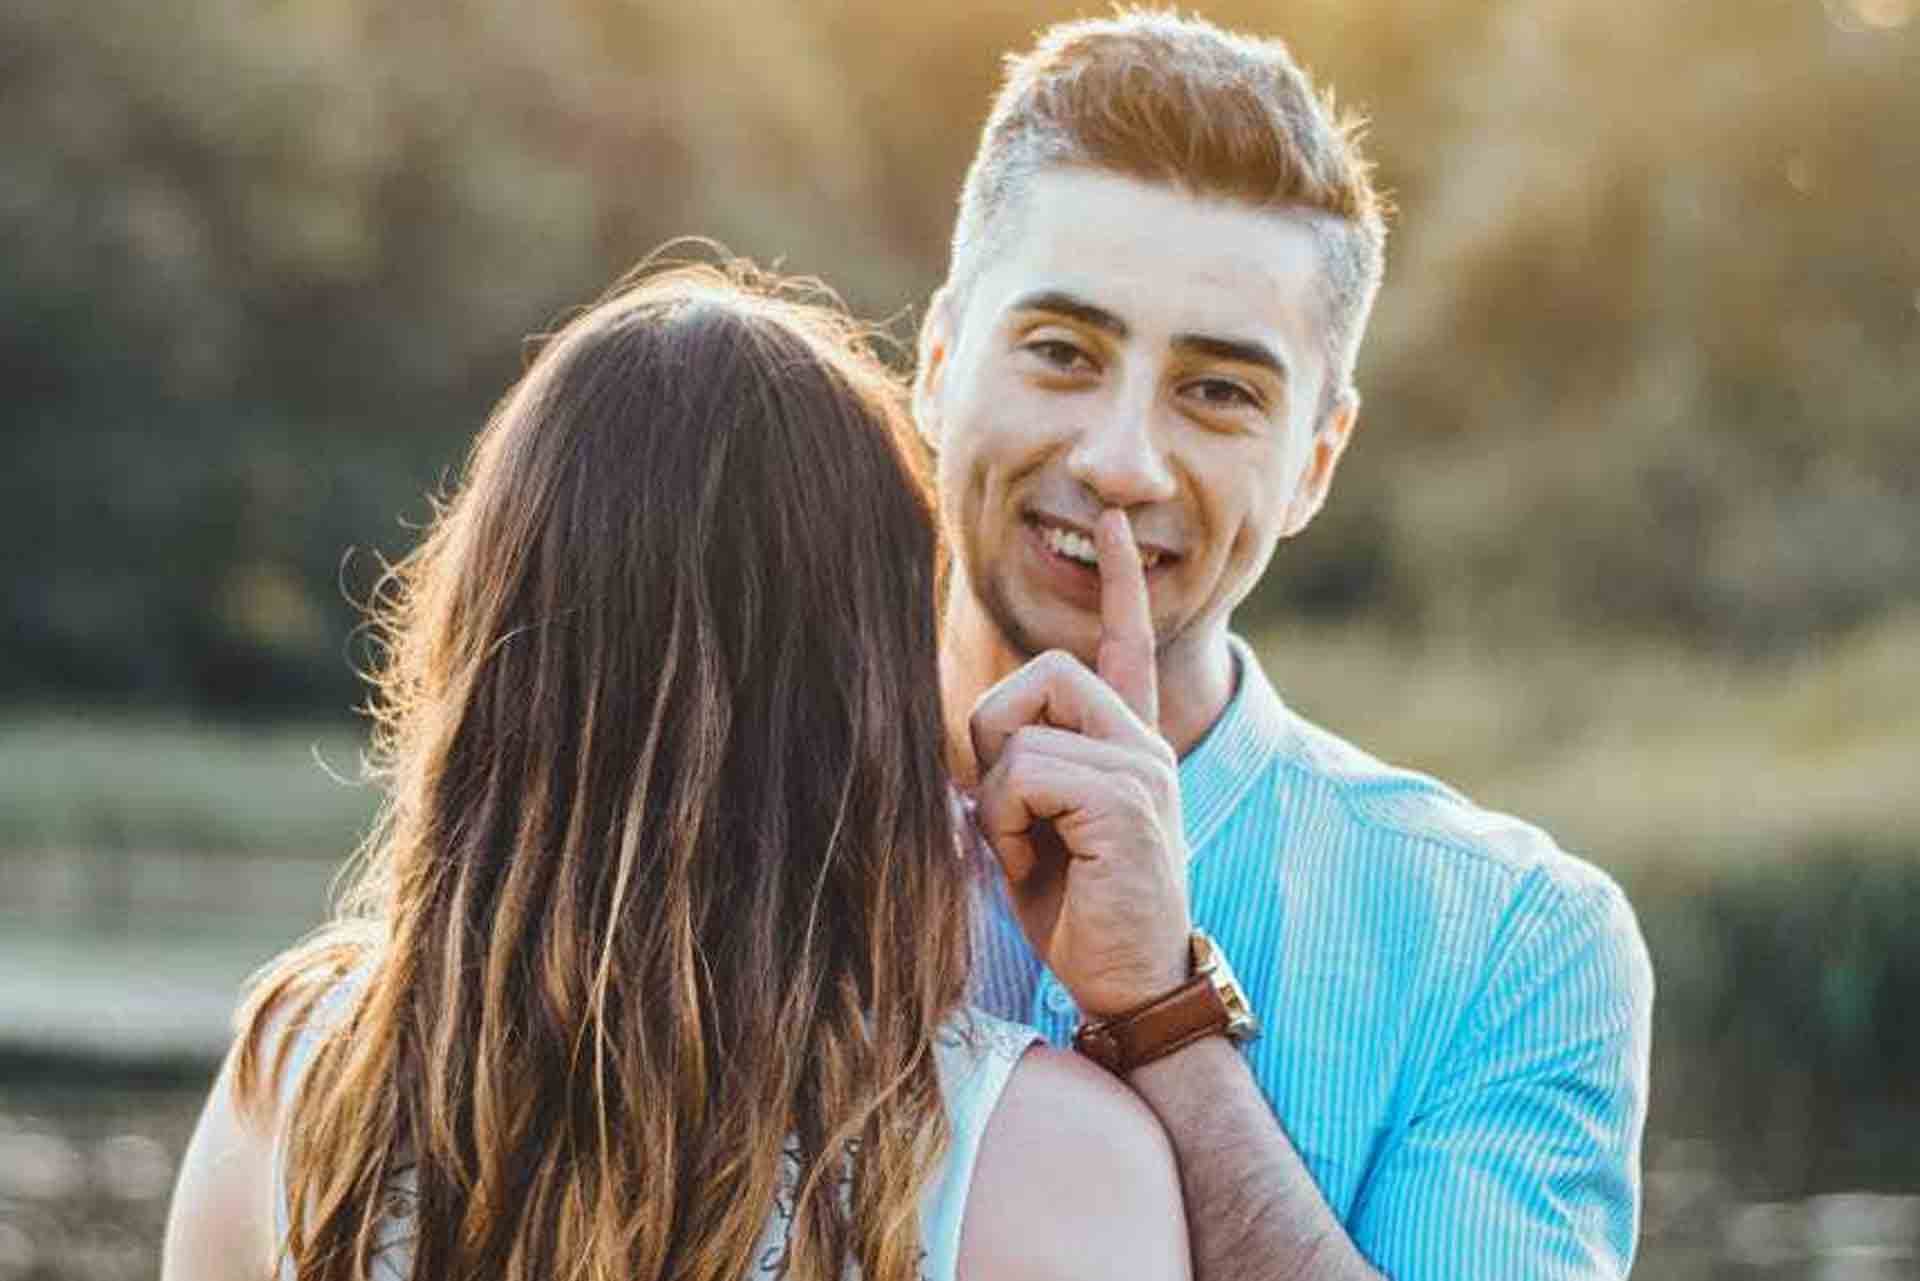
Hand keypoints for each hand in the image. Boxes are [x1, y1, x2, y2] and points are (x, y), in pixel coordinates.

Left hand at [971, 509, 1191, 1016]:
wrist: (1133, 989)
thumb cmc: (1081, 920)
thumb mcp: (1036, 834)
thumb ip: (1017, 777)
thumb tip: (968, 747)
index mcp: (1127, 747)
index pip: (1127, 645)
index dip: (1120, 583)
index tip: (1114, 525)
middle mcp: (1141, 745)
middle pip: (1041, 672)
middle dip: (995, 736)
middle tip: (1011, 814)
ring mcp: (1140, 767)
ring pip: (1021, 731)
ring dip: (998, 800)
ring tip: (1030, 852)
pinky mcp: (1127, 799)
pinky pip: (1024, 774)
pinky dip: (1006, 824)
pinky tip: (1038, 866)